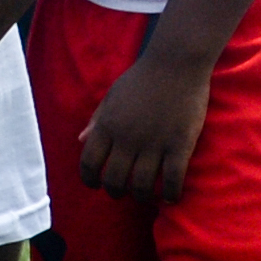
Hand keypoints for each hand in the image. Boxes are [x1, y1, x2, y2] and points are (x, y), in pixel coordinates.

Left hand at [77, 45, 217, 203]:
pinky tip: (170, 197)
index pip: (89, 163)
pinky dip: (170, 194)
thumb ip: (97, 119)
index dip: (90, 180)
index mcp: (108, 126)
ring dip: (142, 196)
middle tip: (122, 192)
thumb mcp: (112, 95)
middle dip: (115, 192)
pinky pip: (173, 179)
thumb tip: (80, 140)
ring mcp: (154, 143)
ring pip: (142, 185)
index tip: (95, 185)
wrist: (176, 63)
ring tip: (145, 196)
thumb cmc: (142, 78)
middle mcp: (127, 138)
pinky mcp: (180, 144)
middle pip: (115, 180)